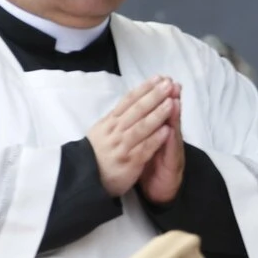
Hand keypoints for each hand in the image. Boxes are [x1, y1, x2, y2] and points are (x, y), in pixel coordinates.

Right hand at [86, 76, 175, 196]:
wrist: (85, 179)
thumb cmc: (98, 153)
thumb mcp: (103, 131)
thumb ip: (118, 117)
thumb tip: (134, 99)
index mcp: (110, 122)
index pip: (128, 101)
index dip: (144, 88)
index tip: (159, 78)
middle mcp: (115, 131)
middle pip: (136, 110)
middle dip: (153, 96)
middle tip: (168, 84)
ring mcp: (122, 146)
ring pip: (141, 128)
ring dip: (157, 114)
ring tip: (172, 103)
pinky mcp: (128, 162)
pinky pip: (143, 149)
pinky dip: (155, 139)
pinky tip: (168, 131)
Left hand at [138, 80, 183, 204]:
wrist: (162, 190)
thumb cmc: (154, 165)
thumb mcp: (147, 144)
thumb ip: (147, 128)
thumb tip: (139, 109)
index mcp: (158, 132)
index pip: (158, 110)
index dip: (158, 95)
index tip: (159, 78)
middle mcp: (168, 138)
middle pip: (169, 116)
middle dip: (168, 99)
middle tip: (170, 82)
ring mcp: (172, 150)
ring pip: (172, 130)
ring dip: (173, 115)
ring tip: (175, 98)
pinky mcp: (174, 164)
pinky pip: (171, 152)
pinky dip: (171, 141)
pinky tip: (171, 129)